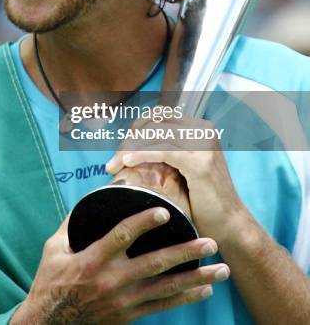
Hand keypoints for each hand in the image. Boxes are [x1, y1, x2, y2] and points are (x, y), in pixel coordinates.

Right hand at [12, 208, 229, 323]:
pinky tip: (205, 290)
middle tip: (211, 243)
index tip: (166, 211)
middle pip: (155, 265)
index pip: (123, 237)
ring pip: (166, 288)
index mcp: (93, 260)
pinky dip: (186, 298)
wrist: (50, 323)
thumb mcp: (54, 247)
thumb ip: (73, 221)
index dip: (144, 223)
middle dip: (186, 253)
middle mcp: (112, 281)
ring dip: (196, 278)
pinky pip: (163, 307)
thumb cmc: (51, 280)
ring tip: (221, 269)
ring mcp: (124, 301)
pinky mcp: (129, 315)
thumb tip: (94, 195)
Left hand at [106, 117, 246, 244]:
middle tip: (112, 161)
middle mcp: (203, 129)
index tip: (120, 150)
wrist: (229, 225)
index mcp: (199, 127)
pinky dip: (141, 154)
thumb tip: (130, 142)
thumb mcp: (182, 167)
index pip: (159, 116)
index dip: (135, 129)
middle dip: (129, 139)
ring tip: (113, 165)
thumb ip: (165, 149)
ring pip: (156, 134)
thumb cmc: (202, 200)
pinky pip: (162, 150)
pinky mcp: (200, 161)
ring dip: (129, 148)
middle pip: (155, 122)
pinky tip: (127, 163)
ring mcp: (204, 144)